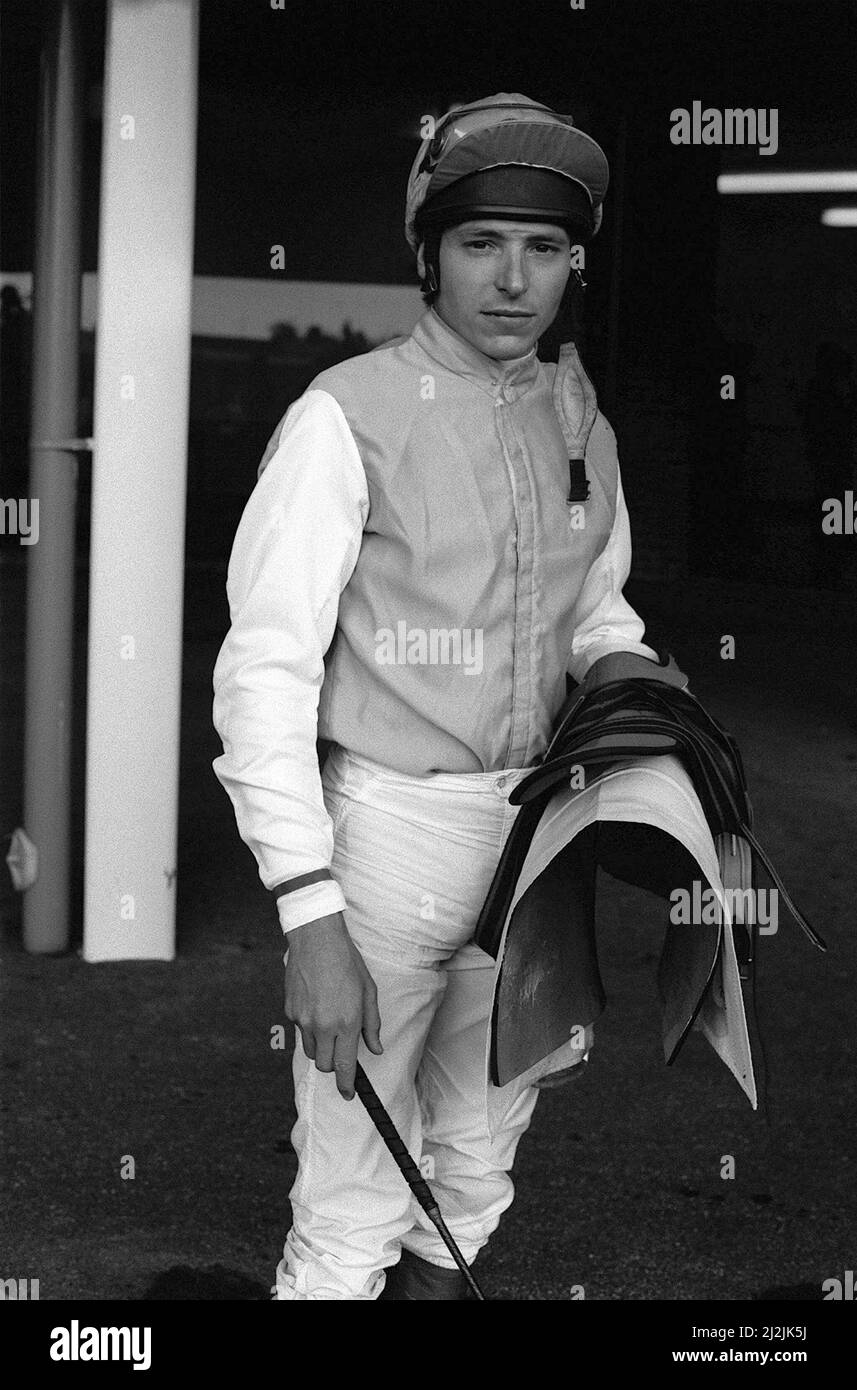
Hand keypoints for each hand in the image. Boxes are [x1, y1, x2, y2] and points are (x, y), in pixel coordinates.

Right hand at [283, 912, 381, 1099]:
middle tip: (341, 1050)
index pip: (344, 1067)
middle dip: (334, 1064)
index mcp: (347, 1022)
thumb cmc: (347, 962)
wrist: (316, 939)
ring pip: (311, 1050)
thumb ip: (372, 1024)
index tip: (348, 1094)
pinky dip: (310, 1027)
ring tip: (330, 1023)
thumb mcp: (368, 991)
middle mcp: (323, 1025)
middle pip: (324, 1065)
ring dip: (322, 1047)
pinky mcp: (290, 1011)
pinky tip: (317, 1004)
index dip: (346, 1086)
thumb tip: (375, 1049)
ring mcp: (303, 1019)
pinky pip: (300, 1030)